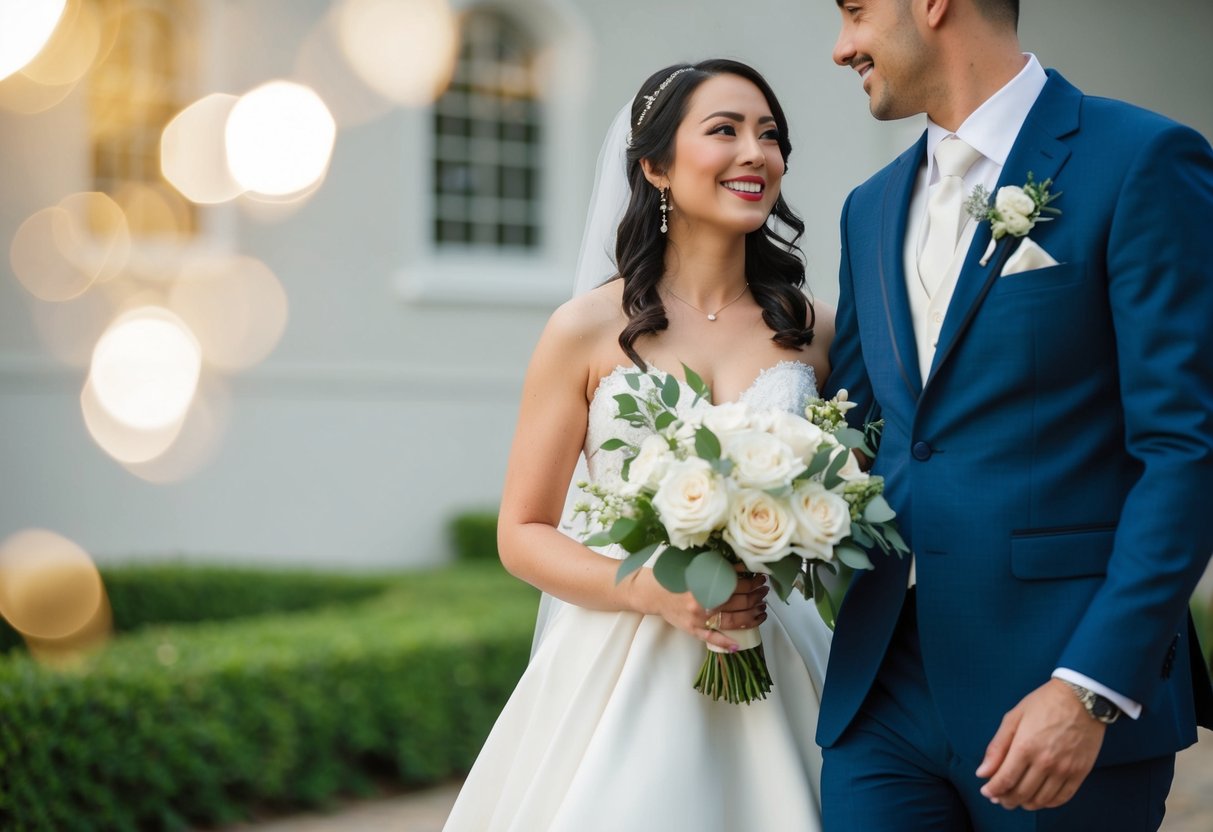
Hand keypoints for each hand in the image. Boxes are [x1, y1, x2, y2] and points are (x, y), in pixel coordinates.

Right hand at [627, 564, 767, 651]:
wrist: (652, 592)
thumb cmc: (675, 577)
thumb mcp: (695, 567)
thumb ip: (716, 568)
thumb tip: (742, 567)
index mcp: (705, 584)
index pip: (737, 585)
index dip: (752, 582)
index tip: (760, 578)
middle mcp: (704, 603)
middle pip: (739, 602)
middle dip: (756, 596)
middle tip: (764, 592)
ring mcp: (699, 619)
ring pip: (733, 621)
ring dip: (751, 616)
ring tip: (761, 610)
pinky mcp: (693, 630)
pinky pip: (712, 639)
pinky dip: (727, 643)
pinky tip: (739, 644)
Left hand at [976, 678, 1105, 810]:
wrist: (1081, 697)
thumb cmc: (1044, 703)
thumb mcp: (1014, 718)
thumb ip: (997, 747)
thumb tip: (982, 773)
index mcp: (1025, 746)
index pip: (1005, 780)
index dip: (993, 790)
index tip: (987, 793)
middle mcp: (1045, 762)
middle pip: (1021, 793)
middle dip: (1006, 799)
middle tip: (1000, 799)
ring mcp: (1065, 769)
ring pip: (1041, 799)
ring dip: (1026, 804)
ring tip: (1018, 800)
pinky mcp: (1081, 772)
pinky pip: (1062, 797)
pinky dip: (1048, 803)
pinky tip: (1040, 799)